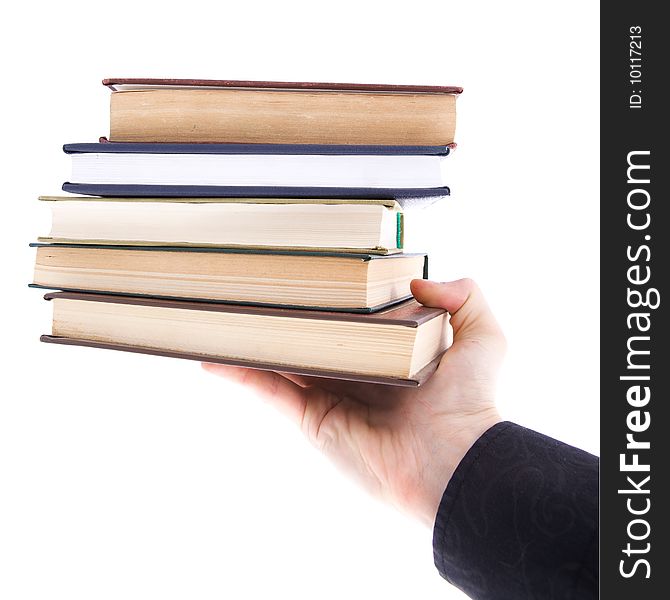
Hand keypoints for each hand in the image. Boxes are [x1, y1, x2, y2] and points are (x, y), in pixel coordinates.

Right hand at [203, 279, 504, 525]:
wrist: (456, 459)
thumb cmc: (471, 398)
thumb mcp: (484, 335)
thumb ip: (465, 295)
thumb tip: (421, 282)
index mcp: (387, 350)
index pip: (348, 317)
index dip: (326, 296)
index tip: (301, 272)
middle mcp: (355, 370)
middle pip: (308, 336)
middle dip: (281, 315)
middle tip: (249, 288)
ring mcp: (329, 394)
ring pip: (281, 360)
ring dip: (251, 340)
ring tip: (220, 315)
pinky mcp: (312, 418)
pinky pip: (271, 390)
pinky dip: (240, 372)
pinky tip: (213, 355)